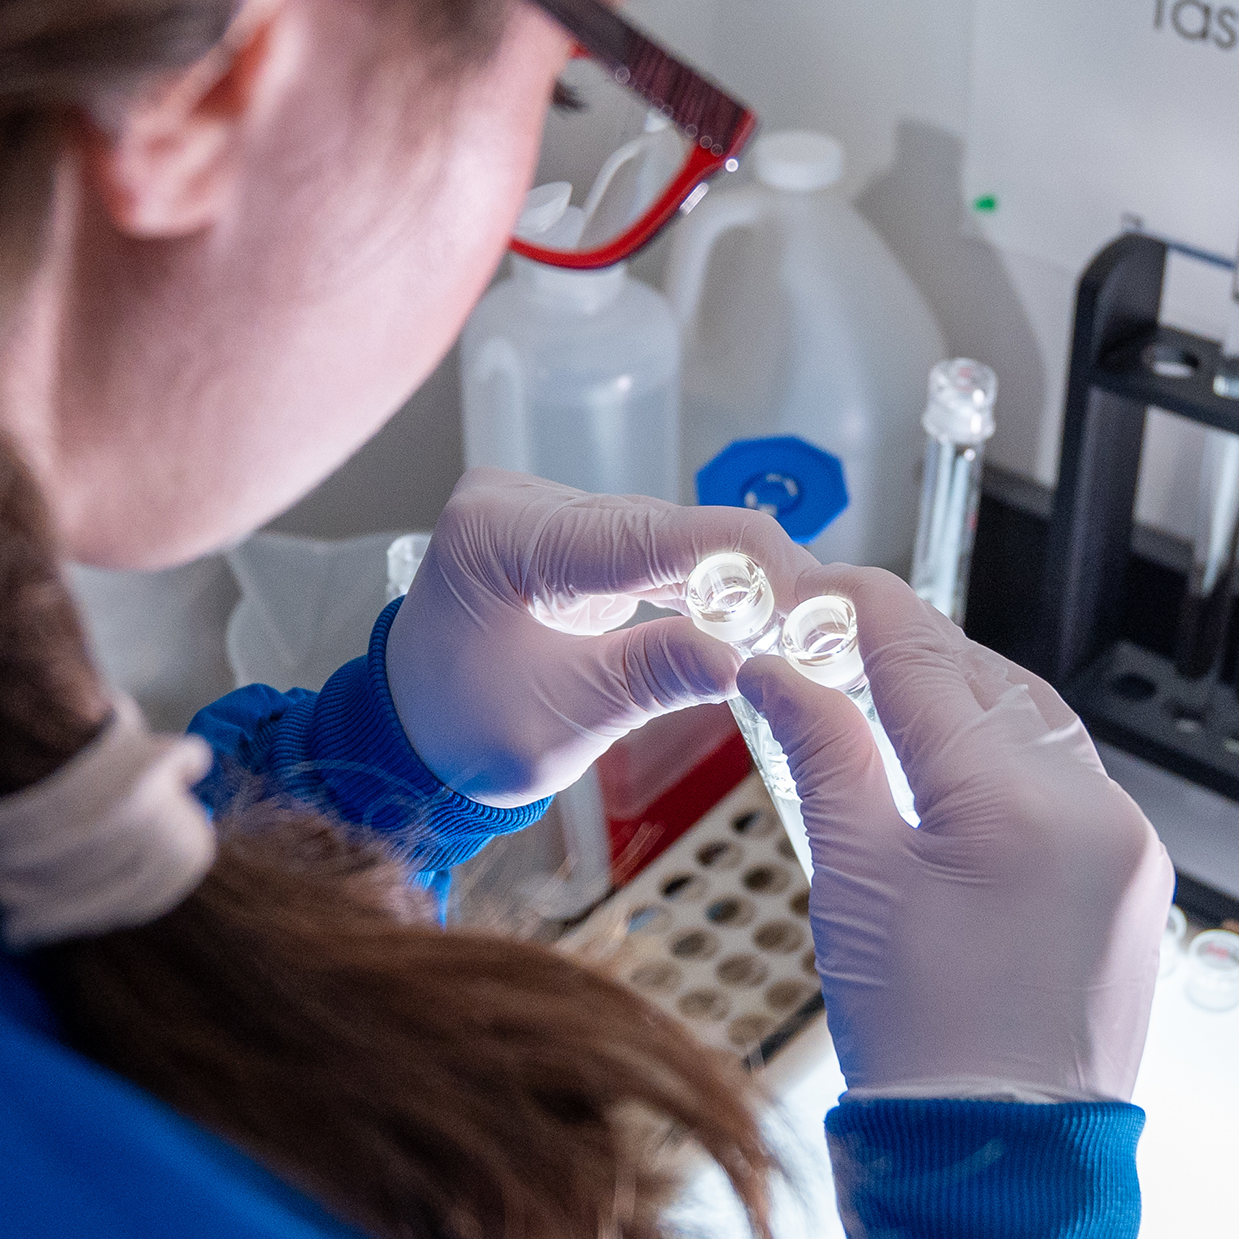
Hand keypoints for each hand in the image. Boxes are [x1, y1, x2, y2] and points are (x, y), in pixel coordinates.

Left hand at [381, 469, 820, 806]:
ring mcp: (539, 510)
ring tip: (805, 621)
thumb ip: (653, 678)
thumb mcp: (565, 720)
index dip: (740, 559)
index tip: (813, 591)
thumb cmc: (465, 735)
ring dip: (732, 579)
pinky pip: (647, 548)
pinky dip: (699, 582)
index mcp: (500, 534)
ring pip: (665, 535)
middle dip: (748, 574)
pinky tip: (756, 610)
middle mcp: (517, 502)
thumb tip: (741, 657)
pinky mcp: (564, 530)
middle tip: (828, 620)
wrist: (410, 736)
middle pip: (662, 527)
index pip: (642, 533)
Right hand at [741, 566, 1171, 1104]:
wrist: (1002, 1163)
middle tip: (832, 638)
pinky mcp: (1136, 879)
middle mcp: (1095, 808)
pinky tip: (952, 769)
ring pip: (1035, 725)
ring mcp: (1128, 844)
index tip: (813, 590)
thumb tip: (779, 670)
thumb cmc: (924, 1043)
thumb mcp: (852, 882)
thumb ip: (823, 755)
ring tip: (884, 699)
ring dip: (962, 700)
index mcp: (1018, 803)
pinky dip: (1007, 758)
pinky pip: (1069, 781)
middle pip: (987, 681)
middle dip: (909, 653)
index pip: (924, 662)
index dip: (859, 613)